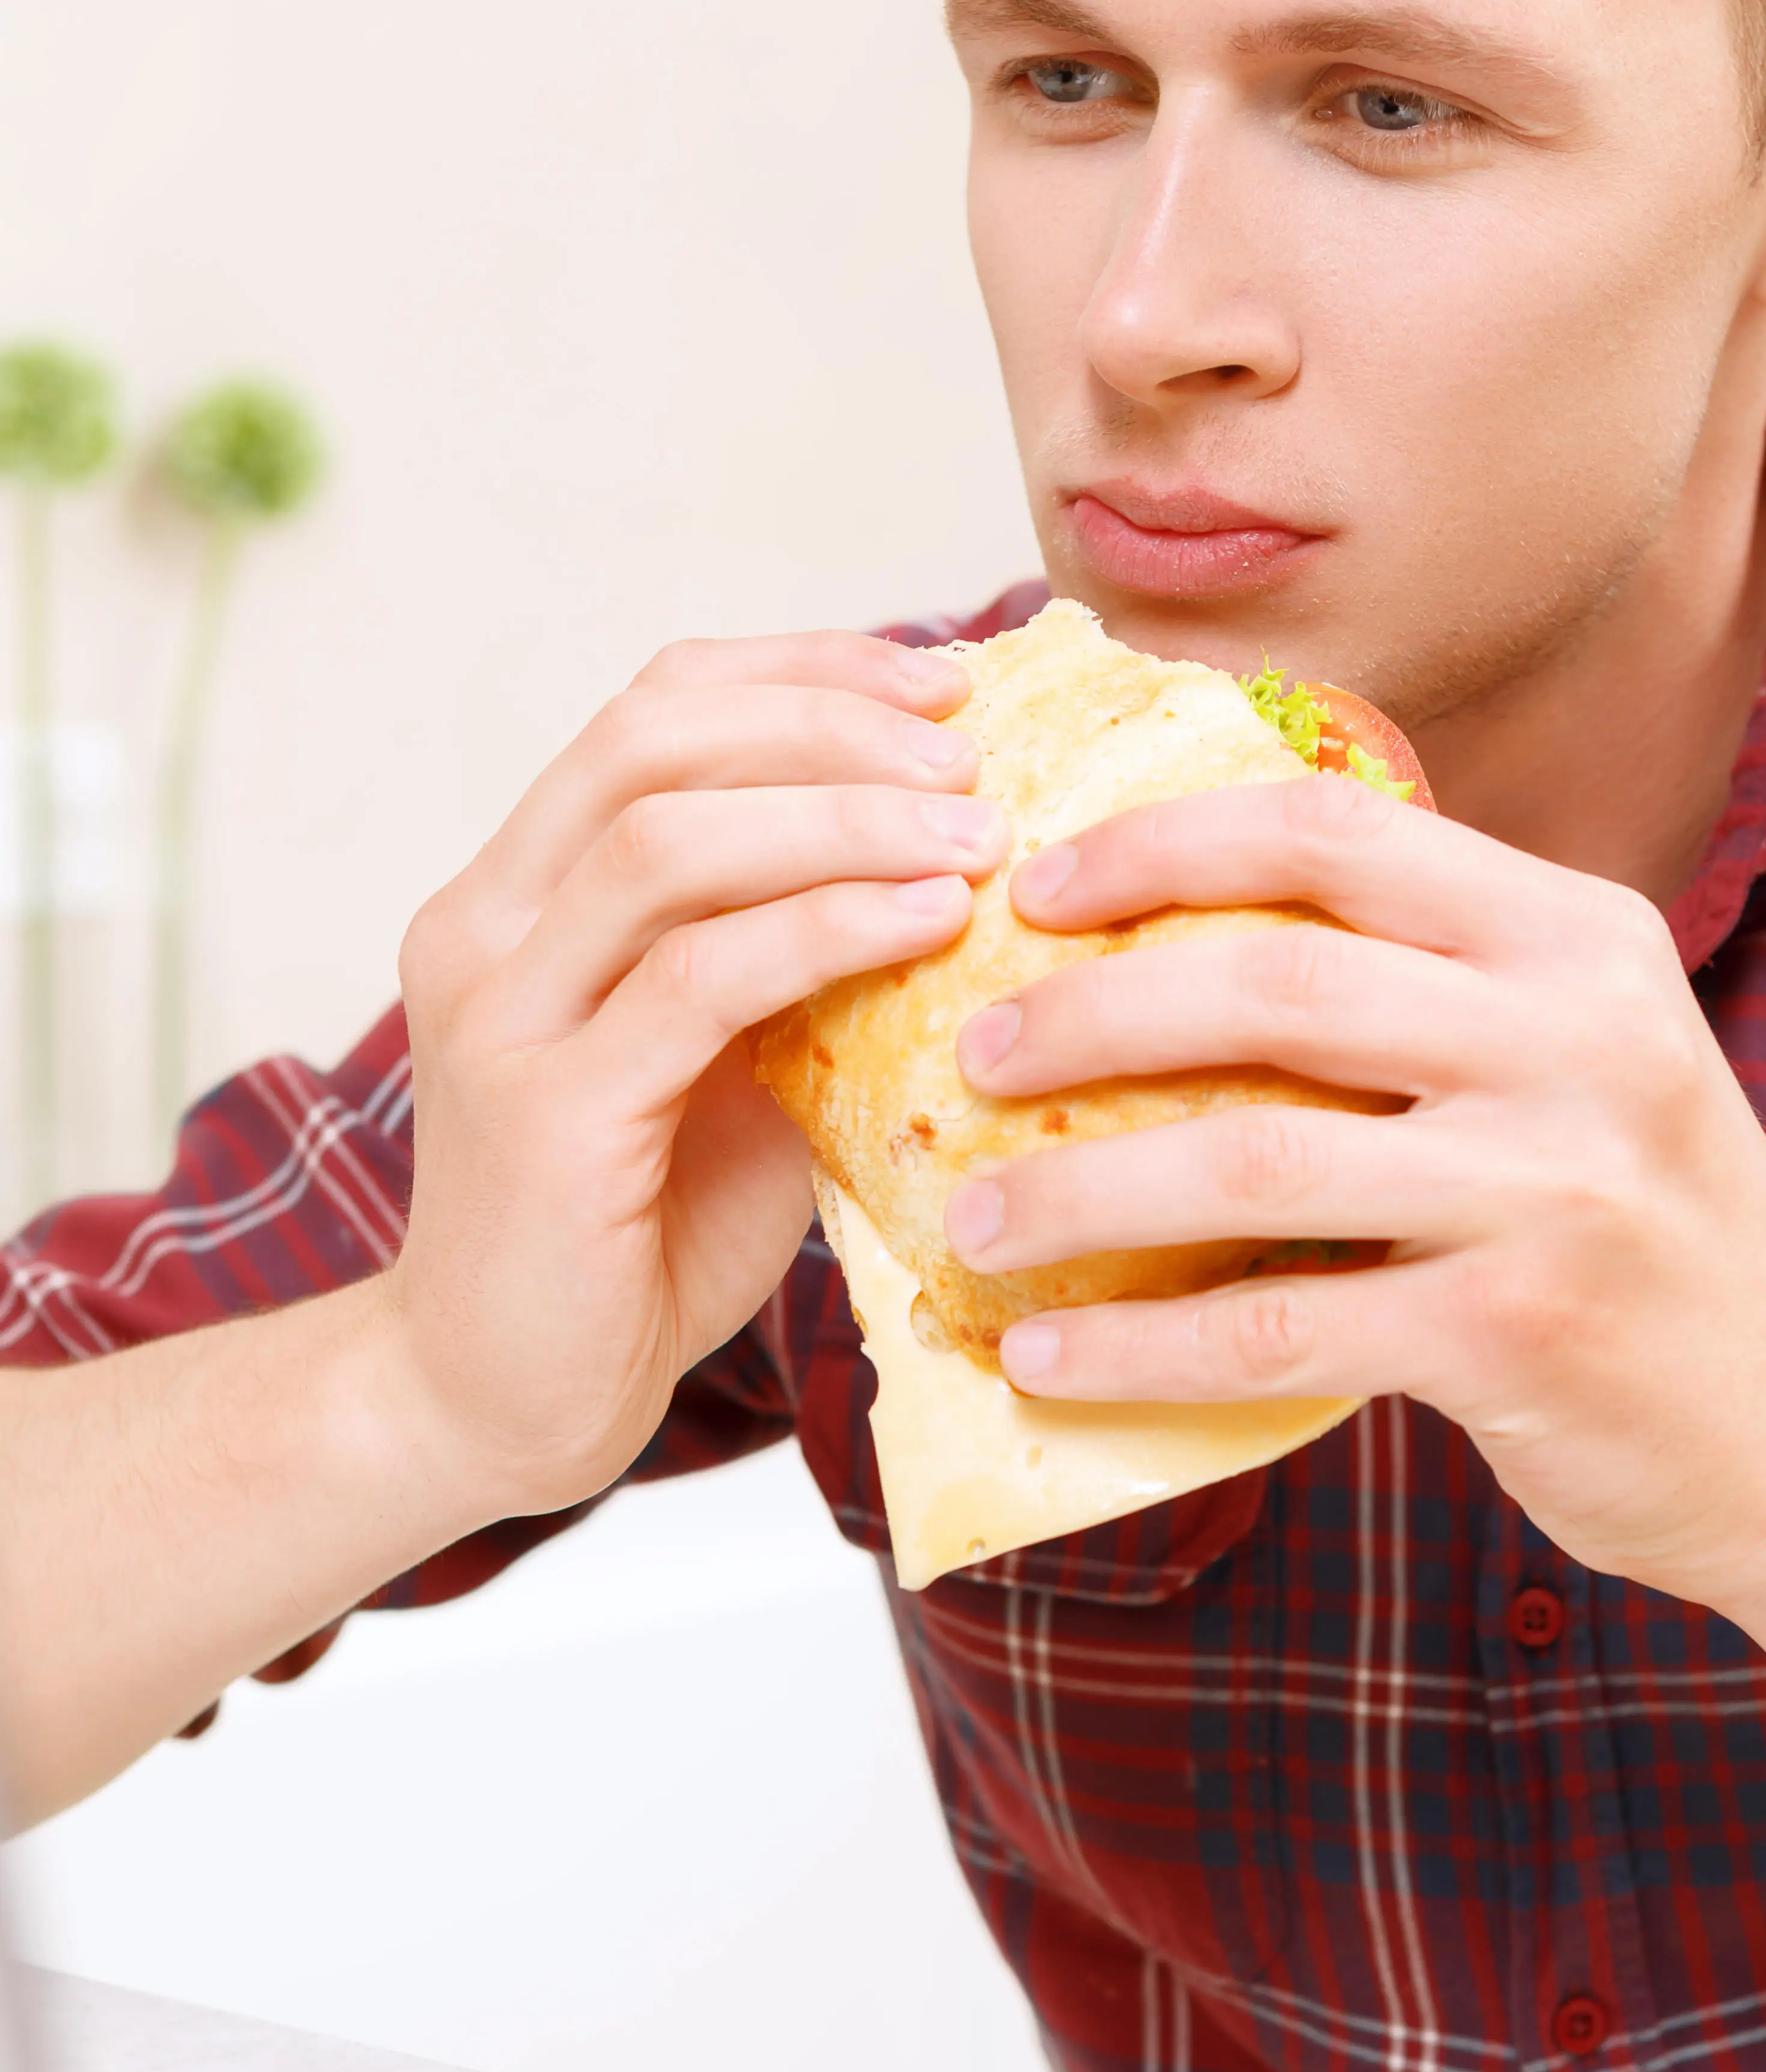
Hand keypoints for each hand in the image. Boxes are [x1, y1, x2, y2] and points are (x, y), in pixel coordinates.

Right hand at [379, 630, 1004, 1516]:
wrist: (506, 1402)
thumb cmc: (639, 1232)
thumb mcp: (738, 1063)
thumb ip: (806, 963)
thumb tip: (974, 866)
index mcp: (519, 891)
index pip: (652, 710)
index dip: (801, 670)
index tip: (941, 679)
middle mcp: (485, 928)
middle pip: (652, 741)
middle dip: (828, 722)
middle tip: (970, 752)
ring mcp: (500, 1018)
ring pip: (667, 845)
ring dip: (841, 817)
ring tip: (974, 832)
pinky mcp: (544, 1118)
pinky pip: (697, 982)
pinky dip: (826, 929)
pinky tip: (928, 922)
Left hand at [942, 769, 1765, 1616]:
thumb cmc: (1652, 1234)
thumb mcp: (1580, 1056)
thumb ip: (1429, 988)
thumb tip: (1174, 948)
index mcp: (1576, 938)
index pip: (1333, 830)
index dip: (1160, 841)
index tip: (1031, 885)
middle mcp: (1575, 1039)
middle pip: (1267, 984)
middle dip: (1085, 1014)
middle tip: (971, 1055)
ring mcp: (1553, 1189)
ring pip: (1249, 1157)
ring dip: (1079, 1192)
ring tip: (972, 1225)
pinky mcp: (1517, 1336)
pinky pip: (1280, 1326)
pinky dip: (1142, 1344)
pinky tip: (1048, 1357)